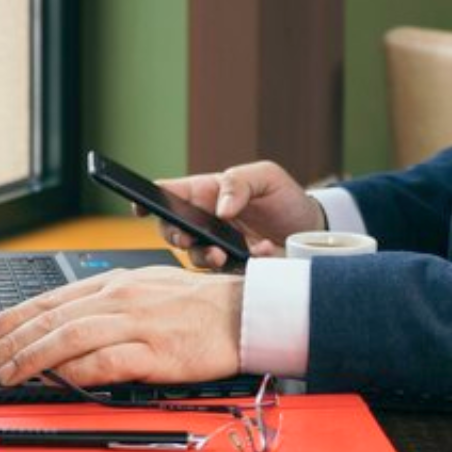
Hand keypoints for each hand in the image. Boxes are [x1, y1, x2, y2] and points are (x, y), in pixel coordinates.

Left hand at [0, 267, 241, 387]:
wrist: (243, 312)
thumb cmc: (198, 305)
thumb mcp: (147, 288)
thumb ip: (109, 304)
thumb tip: (71, 323)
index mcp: (115, 283)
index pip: (52, 299)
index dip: (14, 316)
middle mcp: (119, 298)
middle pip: (52, 319)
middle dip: (10, 340)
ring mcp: (136, 323)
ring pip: (69, 338)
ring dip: (31, 358)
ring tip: (6, 373)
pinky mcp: (154, 351)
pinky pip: (104, 362)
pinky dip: (75, 372)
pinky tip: (54, 381)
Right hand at [146, 161, 325, 268]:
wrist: (312, 228)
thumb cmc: (283, 197)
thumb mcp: (265, 177)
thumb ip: (239, 184)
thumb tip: (220, 208)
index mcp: (205, 193)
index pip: (168, 194)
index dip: (146, 199)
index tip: (139, 206)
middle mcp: (205, 222)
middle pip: (171, 230)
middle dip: (173, 235)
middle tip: (186, 238)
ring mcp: (217, 247)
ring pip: (195, 257)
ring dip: (204, 256)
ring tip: (223, 253)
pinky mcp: (234, 269)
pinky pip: (226, 273)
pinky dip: (242, 264)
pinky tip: (264, 252)